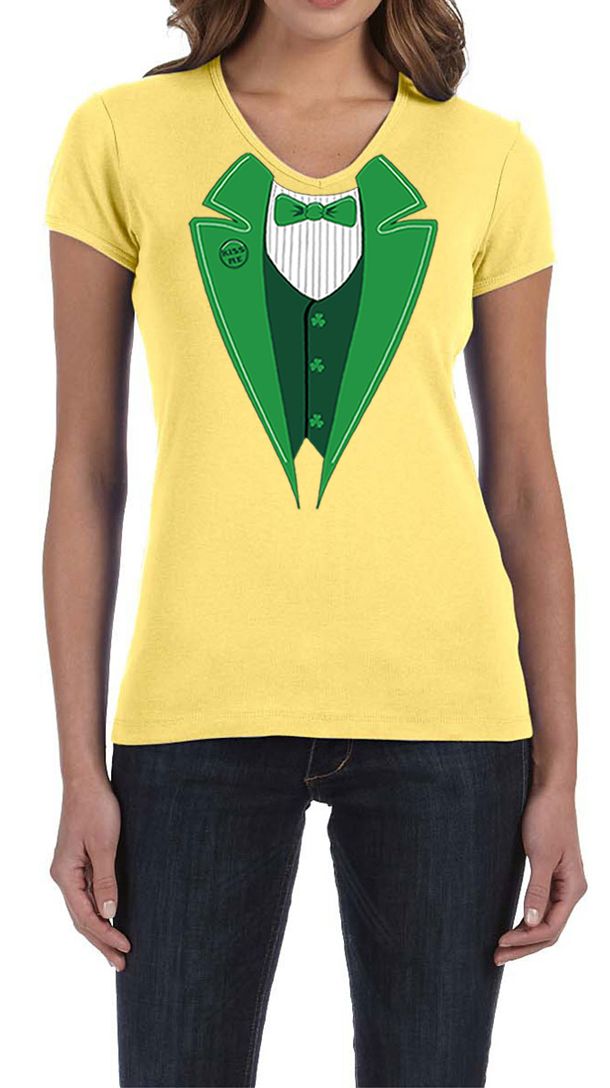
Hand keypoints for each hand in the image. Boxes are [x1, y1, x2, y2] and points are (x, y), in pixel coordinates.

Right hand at [50, 777, 130, 969]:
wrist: (86, 781)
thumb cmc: (96, 807)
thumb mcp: (105, 844)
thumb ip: (106, 879)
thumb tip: (109, 912)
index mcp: (65, 874)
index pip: (85, 916)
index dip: (106, 935)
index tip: (126, 948)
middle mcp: (64, 876)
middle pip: (82, 919)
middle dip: (102, 942)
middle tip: (122, 963)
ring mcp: (70, 870)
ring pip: (84, 910)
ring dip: (100, 931)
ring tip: (117, 951)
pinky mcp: (79, 862)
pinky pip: (88, 895)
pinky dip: (99, 912)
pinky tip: (111, 919)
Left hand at [494, 782, 586, 964]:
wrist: (550, 791)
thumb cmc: (547, 817)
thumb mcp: (540, 855)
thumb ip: (537, 890)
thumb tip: (530, 923)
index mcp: (573, 888)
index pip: (550, 928)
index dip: (525, 940)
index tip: (500, 943)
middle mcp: (570, 890)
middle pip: (548, 931)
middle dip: (523, 946)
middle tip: (496, 958)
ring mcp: (562, 883)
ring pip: (545, 921)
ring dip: (524, 936)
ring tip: (501, 948)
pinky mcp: (551, 874)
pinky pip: (541, 906)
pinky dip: (527, 920)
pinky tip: (513, 926)